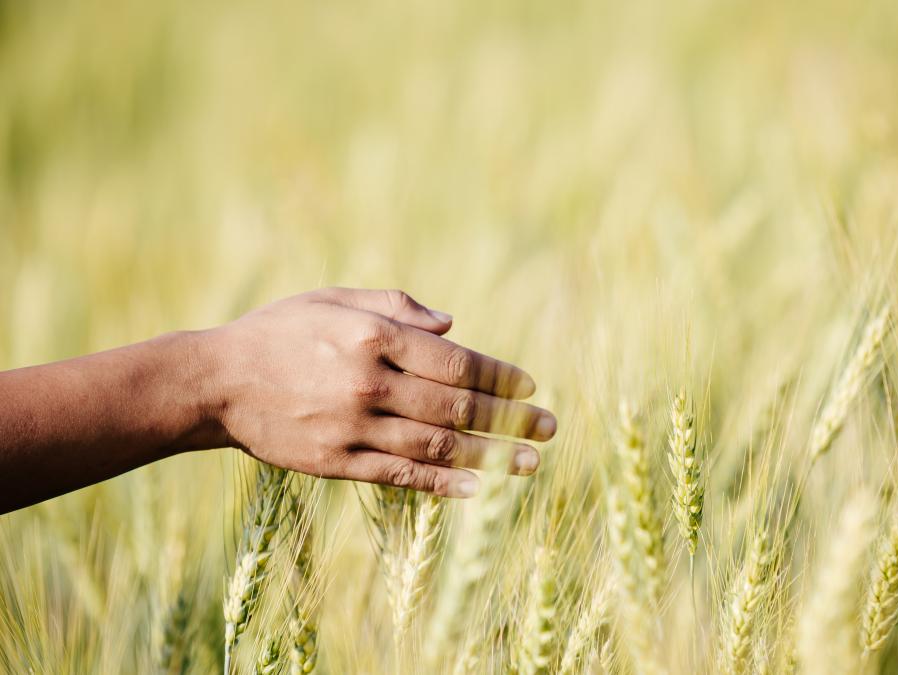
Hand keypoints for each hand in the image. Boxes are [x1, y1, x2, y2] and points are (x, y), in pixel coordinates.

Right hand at [205, 287, 555, 497]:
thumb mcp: (333, 298)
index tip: (529, 386)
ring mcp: (353, 426)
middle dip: (510, 419)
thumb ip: (396, 306)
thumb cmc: (280, 332)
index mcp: (374, 336)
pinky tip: (479, 487)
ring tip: (530, 463)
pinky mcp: (337, 461)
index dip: (499, 376)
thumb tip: (453, 326)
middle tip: (550, 428)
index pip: (456, 362)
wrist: (215, 382)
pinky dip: (444, 482)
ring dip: (492, 456)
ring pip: (438, 446)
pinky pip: (402, 475)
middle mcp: (370, 382)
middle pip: (457, 407)